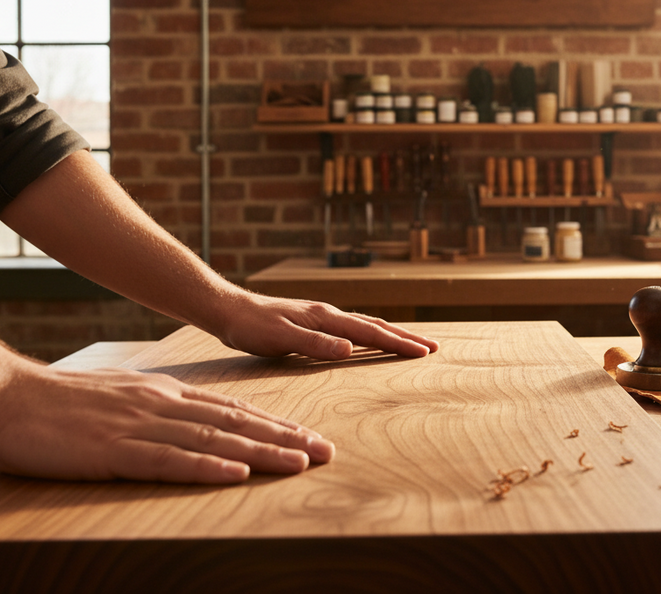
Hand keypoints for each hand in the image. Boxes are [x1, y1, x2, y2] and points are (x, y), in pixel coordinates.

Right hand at [0, 364, 334, 483]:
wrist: (3, 394)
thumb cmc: (55, 403)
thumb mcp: (117, 398)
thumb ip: (153, 409)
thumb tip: (185, 421)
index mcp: (162, 394)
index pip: (230, 411)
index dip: (273, 425)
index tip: (308, 437)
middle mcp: (161, 405)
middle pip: (235, 423)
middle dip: (284, 438)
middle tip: (325, 452)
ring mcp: (139, 426)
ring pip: (214, 441)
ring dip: (261, 453)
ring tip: (300, 463)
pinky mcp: (113, 451)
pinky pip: (168, 461)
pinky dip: (206, 468)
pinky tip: (236, 475)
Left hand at [216, 291, 439, 360]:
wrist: (228, 310)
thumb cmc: (251, 327)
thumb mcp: (280, 339)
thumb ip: (315, 345)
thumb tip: (350, 350)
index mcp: (326, 318)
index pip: (370, 333)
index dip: (398, 344)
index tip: (423, 352)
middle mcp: (329, 313)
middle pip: (375, 325)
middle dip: (404, 337)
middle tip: (432, 348)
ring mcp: (323, 316)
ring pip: (365, 325)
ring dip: (391, 334)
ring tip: (411, 343)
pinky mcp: (314, 321)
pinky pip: (352, 328)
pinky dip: (371, 334)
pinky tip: (370, 339)